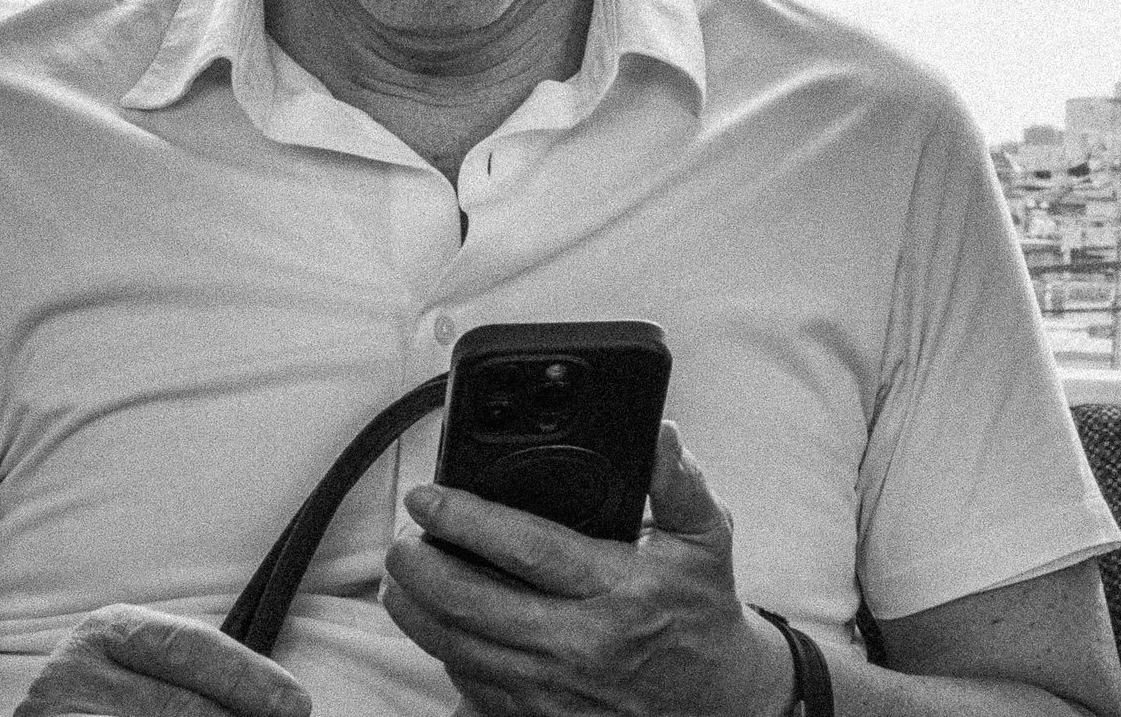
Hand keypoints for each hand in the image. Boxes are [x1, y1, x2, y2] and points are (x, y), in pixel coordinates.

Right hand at [13, 604, 311, 716]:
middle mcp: (78, 669)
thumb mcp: (145, 668)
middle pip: (179, 706)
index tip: (296, 704)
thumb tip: (281, 704)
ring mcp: (59, 716)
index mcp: (110, 630)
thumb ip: (200, 676)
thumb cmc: (114, 695)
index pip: (189, 646)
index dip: (246, 677)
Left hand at [380, 421, 794, 716]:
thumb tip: (660, 431)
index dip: (464, 519)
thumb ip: (679, 482)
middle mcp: (578, 643)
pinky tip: (434, 621)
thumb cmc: (701, 612)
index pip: (524, 549)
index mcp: (616, 589)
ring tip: (401, 573)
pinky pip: (470, 688)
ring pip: (456, 649)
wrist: (719, 704)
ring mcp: (553, 690)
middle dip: (418, 566)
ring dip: (415, 610)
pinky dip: (443, 652)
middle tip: (401, 536)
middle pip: (469, 604)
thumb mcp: (706, 539)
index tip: (426, 497)